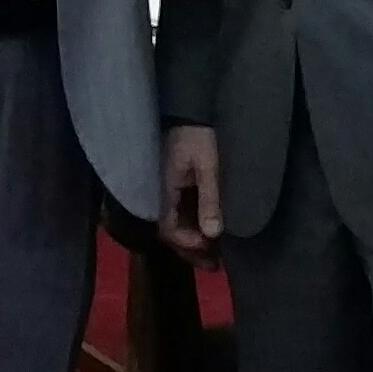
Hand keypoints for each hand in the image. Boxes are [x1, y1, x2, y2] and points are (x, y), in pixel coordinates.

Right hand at [160, 123, 223, 267]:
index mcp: (162, 190)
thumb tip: (212, 234)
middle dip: (191, 249)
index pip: (168, 228)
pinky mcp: (170, 183)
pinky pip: (177, 212)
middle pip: (169, 231)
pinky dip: (191, 225)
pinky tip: (207, 231)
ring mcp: (163, 189)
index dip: (188, 243)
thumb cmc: (198, 135)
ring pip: (173, 223)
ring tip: (214, 255)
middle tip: (214, 265)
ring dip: (192, 239)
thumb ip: (209, 199)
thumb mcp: (208, 166)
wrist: (190, 106)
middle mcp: (158, 193)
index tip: (210, 247)